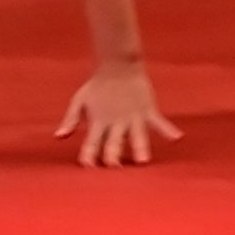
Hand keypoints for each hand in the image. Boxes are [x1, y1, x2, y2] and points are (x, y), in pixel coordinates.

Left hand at [55, 64, 182, 167]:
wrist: (118, 63)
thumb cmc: (98, 85)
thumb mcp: (80, 100)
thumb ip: (70, 120)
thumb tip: (57, 137)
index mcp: (98, 122)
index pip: (91, 144)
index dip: (89, 156)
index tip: (88, 168)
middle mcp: (116, 122)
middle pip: (113, 143)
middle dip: (113, 157)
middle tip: (114, 171)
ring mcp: (133, 116)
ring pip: (137, 136)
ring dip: (139, 147)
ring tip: (142, 161)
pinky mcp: (147, 110)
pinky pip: (159, 122)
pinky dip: (168, 129)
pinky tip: (177, 138)